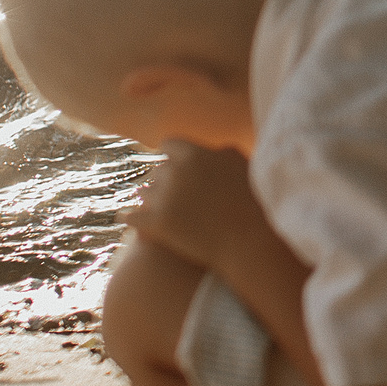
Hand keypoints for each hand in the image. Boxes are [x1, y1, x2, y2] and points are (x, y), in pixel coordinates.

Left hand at [125, 139, 270, 271]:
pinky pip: (131, 217)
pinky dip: (134, 219)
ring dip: (155, 202)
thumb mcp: (242, 164)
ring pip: (145, 194)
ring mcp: (163, 198)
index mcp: (195, 154)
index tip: (181, 168)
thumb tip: (209, 151)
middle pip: (158, 171)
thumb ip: (220, 153)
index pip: (169, 145)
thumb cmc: (255, 203)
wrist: (252, 241)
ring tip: (169, 214)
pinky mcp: (156, 224)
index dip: (175, 157)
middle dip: (168, 182)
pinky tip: (135, 223)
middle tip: (181, 197)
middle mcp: (175, 172)